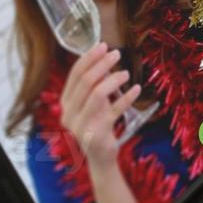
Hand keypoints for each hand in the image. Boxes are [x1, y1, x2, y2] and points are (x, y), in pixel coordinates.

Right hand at [59, 43, 141, 166]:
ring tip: (126, 73)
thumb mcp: (92, 104)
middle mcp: (69, 113)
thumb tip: (105, 57)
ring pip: (97, 94)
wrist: (100, 156)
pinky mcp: (97, 134)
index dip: (89, 58)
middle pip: (85, 81)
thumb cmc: (97, 123)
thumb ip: (93, 85)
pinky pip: (114, 111)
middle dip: (102, 64)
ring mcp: (81, 124)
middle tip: (117, 54)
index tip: (103, 46)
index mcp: (65, 103)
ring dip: (113, 80)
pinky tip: (137, 89)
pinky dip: (126, 98)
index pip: (75, 75)